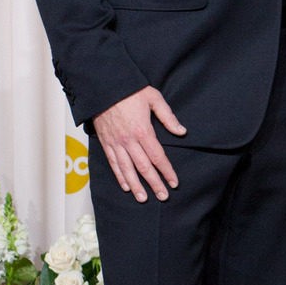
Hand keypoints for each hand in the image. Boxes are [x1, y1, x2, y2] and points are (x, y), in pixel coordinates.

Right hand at [93, 87, 185, 202]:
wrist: (103, 87)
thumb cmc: (130, 90)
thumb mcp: (154, 98)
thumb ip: (168, 117)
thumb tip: (182, 132)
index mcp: (143, 131)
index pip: (158, 157)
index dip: (167, 171)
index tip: (174, 183)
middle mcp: (129, 141)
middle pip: (144, 167)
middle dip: (154, 183)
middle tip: (163, 196)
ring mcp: (116, 143)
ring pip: (127, 170)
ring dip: (136, 186)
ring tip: (143, 198)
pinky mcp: (106, 143)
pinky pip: (113, 163)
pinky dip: (119, 176)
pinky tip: (125, 186)